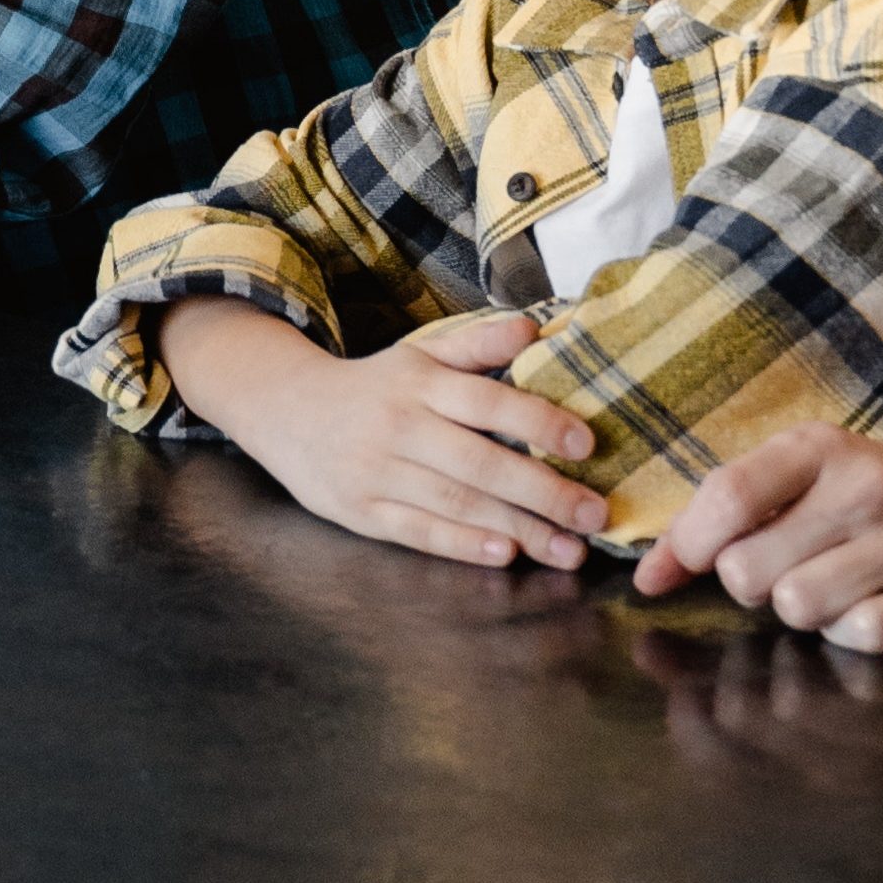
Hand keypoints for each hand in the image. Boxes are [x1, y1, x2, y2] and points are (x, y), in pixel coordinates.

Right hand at [155, 300, 610, 569]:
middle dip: (544, 492)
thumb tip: (536, 328)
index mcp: (419, 383)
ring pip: (456, 504)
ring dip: (519, 530)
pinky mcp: (362, 511)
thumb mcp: (419, 354)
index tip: (587, 444)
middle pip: (479, 463)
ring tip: (569, 550)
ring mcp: (378, 471)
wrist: (286, 410)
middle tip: (596, 515)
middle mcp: (400, 426)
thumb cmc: (374, 386)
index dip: (537, 423)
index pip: (486, 402)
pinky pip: (419, 532)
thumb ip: (477, 343)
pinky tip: (505, 554)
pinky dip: (463, 546)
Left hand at [632, 378, 882, 650]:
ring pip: (800, 607)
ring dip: (800, 609)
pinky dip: (850, 632)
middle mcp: (864, 488)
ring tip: (827, 583)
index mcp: (817, 448)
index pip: (728, 496)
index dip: (692, 543)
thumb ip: (717, 516)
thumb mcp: (797, 472)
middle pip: (751, 569)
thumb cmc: (868, 485)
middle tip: (780, 568)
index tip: (692, 562)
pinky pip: (861, 637)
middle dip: (750, 582)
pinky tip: (867, 605)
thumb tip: (648, 578)